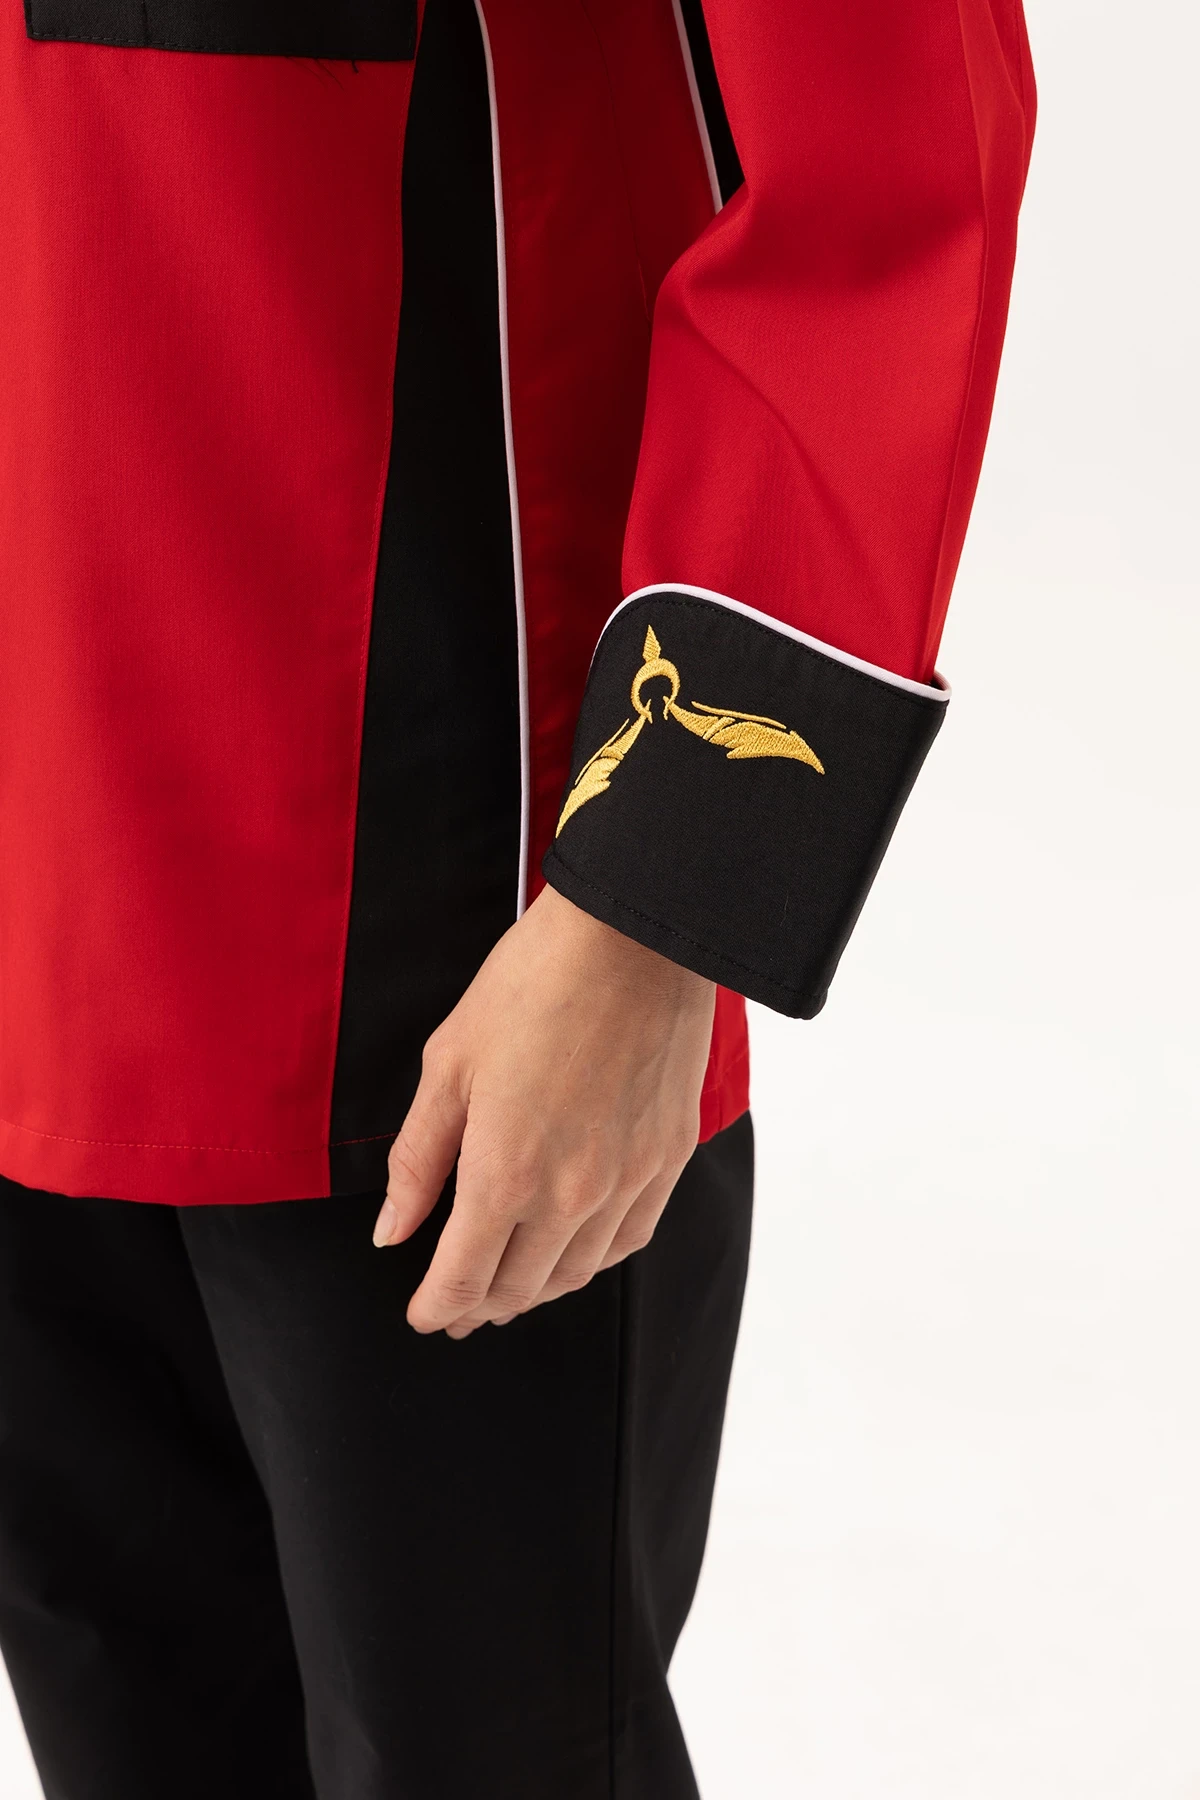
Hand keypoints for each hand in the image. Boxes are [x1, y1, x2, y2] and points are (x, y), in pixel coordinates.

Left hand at [372, 885, 715, 1336]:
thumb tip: (392, 1231)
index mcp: (504, 1172)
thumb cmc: (534, 984)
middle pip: (518, 1287)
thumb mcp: (448, 1064)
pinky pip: (629, 1240)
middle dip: (479, 1306)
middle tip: (458, 1308)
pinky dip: (593, 1261)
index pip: (463, 1278)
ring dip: (535, 1291)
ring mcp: (627, 1181)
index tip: (423, 1314)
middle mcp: (570, 1194)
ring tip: (509, 1289)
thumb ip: (418, 1159)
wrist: (633, 941)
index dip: (437, 1307)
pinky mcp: (668, 1159)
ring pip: (576, 1273)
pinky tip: (575, 1253)